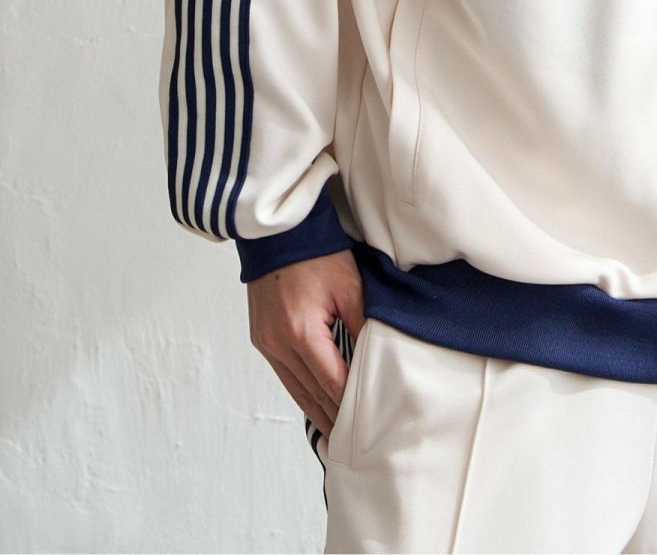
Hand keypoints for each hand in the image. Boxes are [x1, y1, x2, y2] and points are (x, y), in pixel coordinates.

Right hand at [247, 249, 364, 437]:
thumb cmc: (318, 256)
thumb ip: (361, 327)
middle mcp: (279, 344)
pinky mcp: (261, 338)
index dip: (350, 404)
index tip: (367, 422)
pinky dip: (300, 390)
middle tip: (354, 440)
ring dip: (315, 409)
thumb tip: (374, 358)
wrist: (280, 236)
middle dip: (333, 415)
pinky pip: (283, 374)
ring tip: (336, 431)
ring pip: (294, 389)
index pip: (332, 381)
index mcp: (302, 332)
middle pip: (311, 392)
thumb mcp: (349, 288)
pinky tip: (314, 402)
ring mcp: (266, 343)